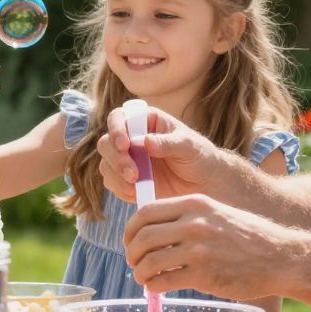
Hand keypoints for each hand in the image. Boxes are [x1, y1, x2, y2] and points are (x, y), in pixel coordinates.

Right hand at [96, 105, 230, 200]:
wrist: (204, 183)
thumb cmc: (199, 156)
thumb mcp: (188, 146)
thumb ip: (168, 143)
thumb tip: (146, 141)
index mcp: (145, 120)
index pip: (119, 117)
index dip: (116, 129)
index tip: (125, 145)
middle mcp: (131, 137)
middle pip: (106, 142)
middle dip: (116, 159)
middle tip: (133, 174)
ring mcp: (127, 159)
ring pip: (105, 164)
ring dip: (116, 176)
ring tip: (135, 187)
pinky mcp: (125, 179)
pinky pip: (111, 182)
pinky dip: (119, 189)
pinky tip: (135, 194)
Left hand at [122, 194, 291, 298]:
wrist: (280, 258)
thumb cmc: (248, 237)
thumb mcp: (217, 213)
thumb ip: (187, 216)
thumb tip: (153, 229)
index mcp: (194, 203)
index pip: (146, 212)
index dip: (130, 229)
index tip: (129, 241)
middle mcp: (193, 223)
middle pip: (143, 237)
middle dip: (132, 252)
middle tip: (134, 262)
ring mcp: (198, 249)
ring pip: (150, 260)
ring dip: (140, 272)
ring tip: (143, 277)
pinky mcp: (203, 275)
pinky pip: (164, 281)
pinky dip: (154, 286)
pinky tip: (157, 288)